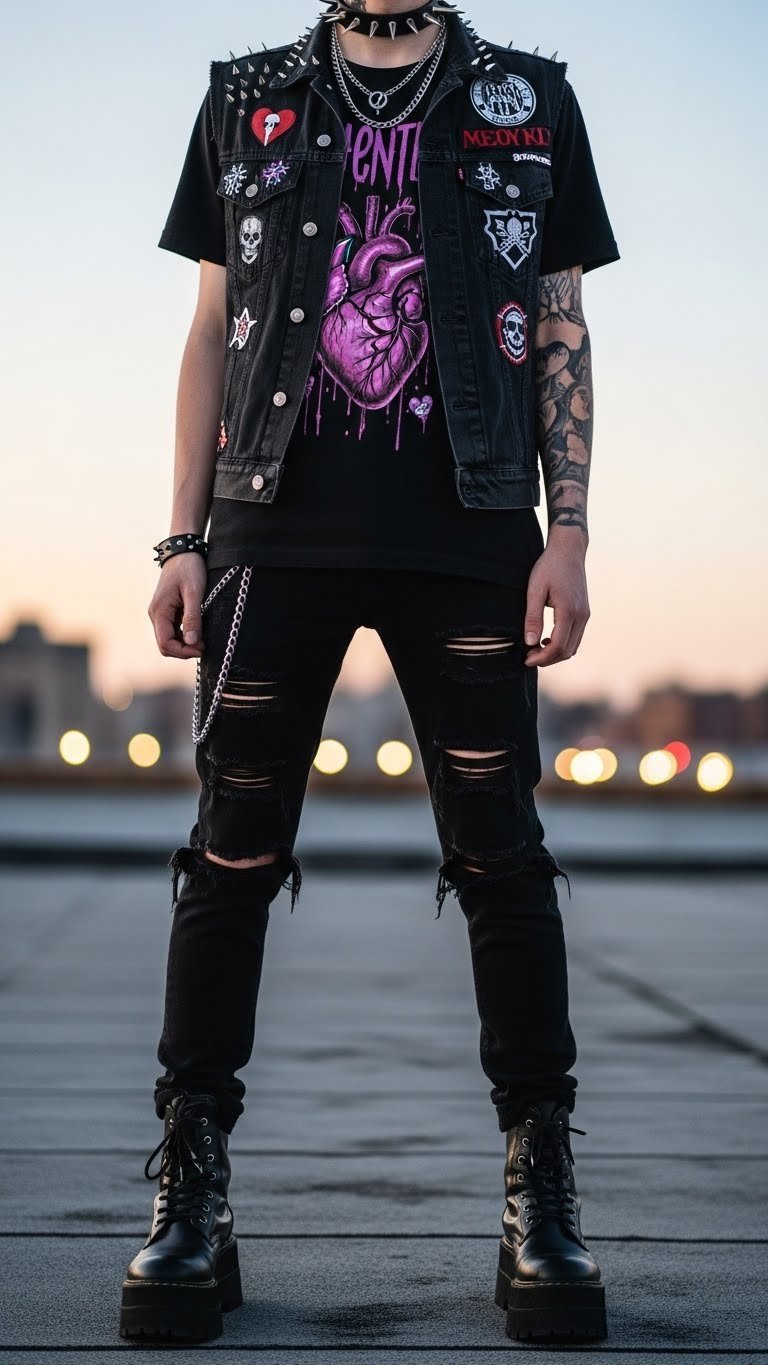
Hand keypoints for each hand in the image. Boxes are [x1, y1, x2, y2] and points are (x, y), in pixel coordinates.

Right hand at [148, 553, 206, 659]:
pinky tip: (198, 632)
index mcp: (159, 611)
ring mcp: (160, 613)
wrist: (182, 550)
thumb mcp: (194, 593)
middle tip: (204, 646)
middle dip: (184, 650)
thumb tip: (192, 642)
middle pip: (165, 645)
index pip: (165, 644)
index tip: (202, 648)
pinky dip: (184, 636)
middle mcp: (156, 615)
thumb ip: (192, 618)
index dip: (183, 652)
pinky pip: (172, 631)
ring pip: (169, 640)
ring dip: (184, 645)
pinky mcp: (167, 611)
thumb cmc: (189, 568)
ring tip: (203, 640)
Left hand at [523, 534, 589, 667]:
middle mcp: (581, 615)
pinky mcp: (584, 612)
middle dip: (548, 659)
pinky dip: (562, 644)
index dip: (542, 657)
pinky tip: (546, 640)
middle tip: (528, 657)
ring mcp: (585, 614)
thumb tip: (529, 642)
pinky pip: (576, 637)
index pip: (558, 646)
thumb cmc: (549, 567)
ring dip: (555, 654)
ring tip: (535, 650)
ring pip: (574, 646)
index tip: (526, 659)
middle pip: (568, 651)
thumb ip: (532, 617)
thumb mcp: (535, 590)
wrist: (569, 550)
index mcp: (569, 611)